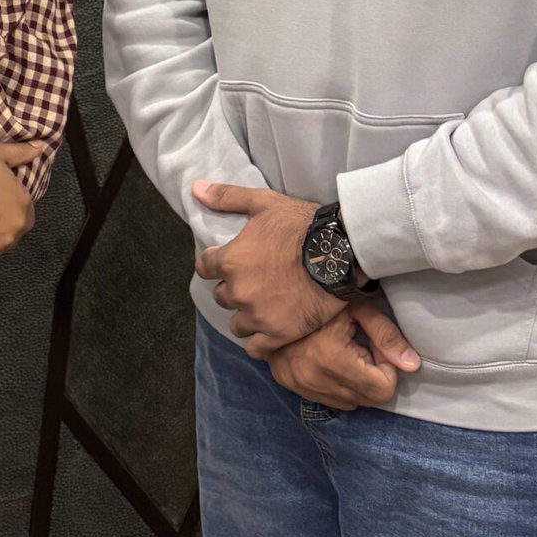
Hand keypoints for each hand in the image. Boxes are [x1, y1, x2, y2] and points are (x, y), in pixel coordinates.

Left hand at [193, 181, 344, 349]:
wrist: (340, 253)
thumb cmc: (301, 225)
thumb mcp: (263, 203)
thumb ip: (226, 197)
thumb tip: (196, 189)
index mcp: (230, 261)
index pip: (204, 267)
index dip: (214, 264)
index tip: (226, 263)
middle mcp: (238, 291)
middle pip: (221, 296)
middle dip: (233, 288)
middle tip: (253, 281)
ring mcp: (258, 316)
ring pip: (237, 324)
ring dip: (245, 315)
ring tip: (262, 306)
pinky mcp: (278, 334)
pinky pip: (255, 348)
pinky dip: (258, 341)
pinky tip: (267, 331)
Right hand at [266, 299, 420, 409]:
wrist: (274, 293)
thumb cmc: (322, 295)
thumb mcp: (358, 308)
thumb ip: (386, 336)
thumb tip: (413, 366)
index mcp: (332, 360)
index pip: (382, 390)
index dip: (385, 367)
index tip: (373, 345)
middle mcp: (314, 380)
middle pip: (367, 400)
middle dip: (371, 375)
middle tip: (360, 347)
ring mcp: (299, 385)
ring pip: (349, 403)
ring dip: (354, 382)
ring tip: (343, 352)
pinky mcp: (290, 385)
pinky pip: (329, 399)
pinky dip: (336, 384)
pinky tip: (328, 359)